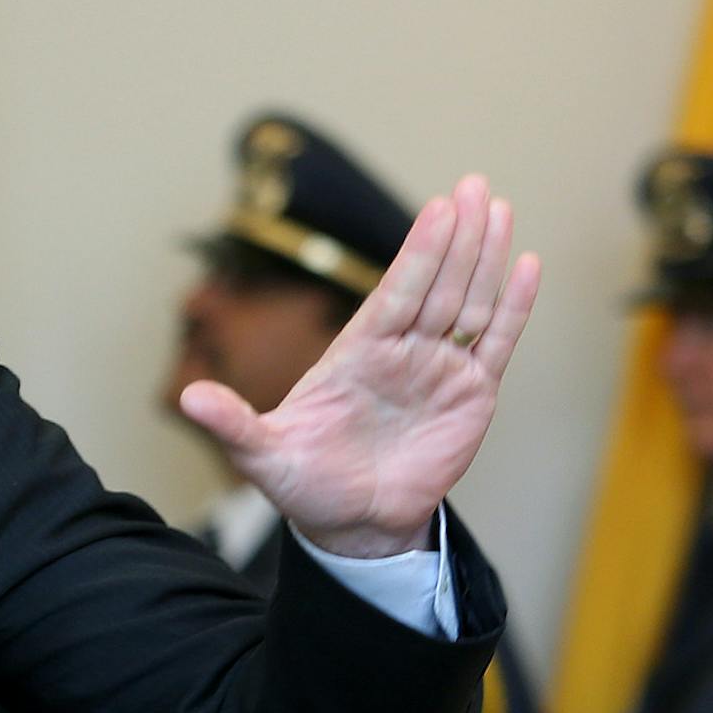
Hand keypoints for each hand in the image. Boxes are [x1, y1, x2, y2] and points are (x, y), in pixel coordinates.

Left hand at [179, 175, 539, 556]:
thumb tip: (186, 399)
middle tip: (474, 186)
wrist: (352, 526)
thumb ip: (233, 425)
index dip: (418, 254)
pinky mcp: (470, 395)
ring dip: (486, 258)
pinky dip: (513, 308)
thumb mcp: (264, 456)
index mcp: (356, 353)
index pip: (393, 293)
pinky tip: (526, 266)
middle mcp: (401, 351)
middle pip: (436, 285)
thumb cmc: (306, 485)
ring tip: (498, 209)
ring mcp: (438, 369)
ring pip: (469, 304)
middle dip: (457, 238)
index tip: (437, 209)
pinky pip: (495, 344)